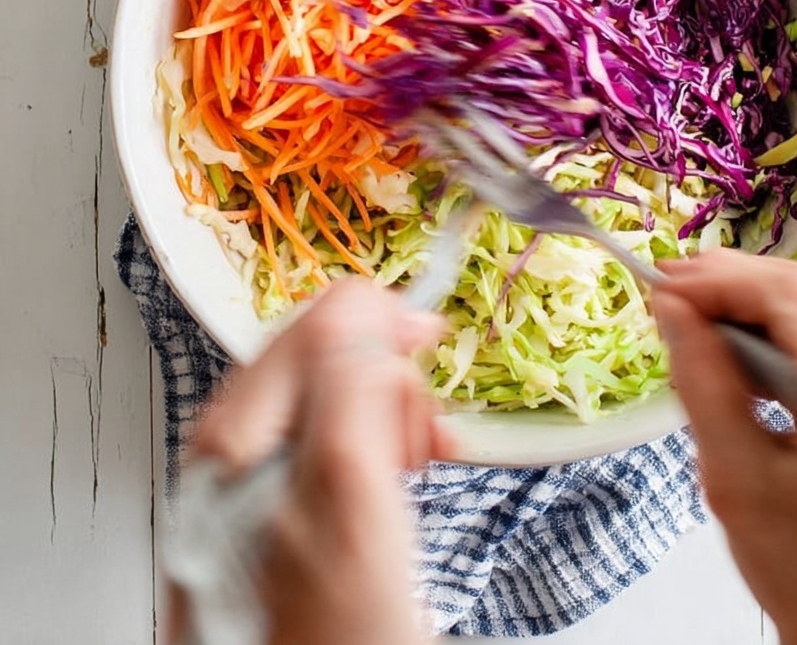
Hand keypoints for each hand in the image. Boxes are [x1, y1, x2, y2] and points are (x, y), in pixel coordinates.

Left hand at [171, 281, 449, 644]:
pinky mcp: (283, 507)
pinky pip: (340, 441)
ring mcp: (259, 475)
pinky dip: (383, 447)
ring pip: (341, 394)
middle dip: (392, 373)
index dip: (385, 318)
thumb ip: (351, 390)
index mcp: (244, 427)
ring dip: (393, 412)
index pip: (321, 317)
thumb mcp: (345, 499)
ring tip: (421, 459)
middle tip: (424, 430)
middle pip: (330, 350)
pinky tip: (406, 478)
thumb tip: (366, 309)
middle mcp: (241, 442)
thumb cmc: (315, 639)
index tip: (431, 342)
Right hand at [655, 251, 796, 644]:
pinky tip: (764, 349)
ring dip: (773, 299)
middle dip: (744, 283)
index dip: (721, 278)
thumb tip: (675, 309)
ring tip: (715, 326)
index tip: (668, 282)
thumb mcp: (734, 477)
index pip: (791, 295)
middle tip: (682, 299)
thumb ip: (701, 377)